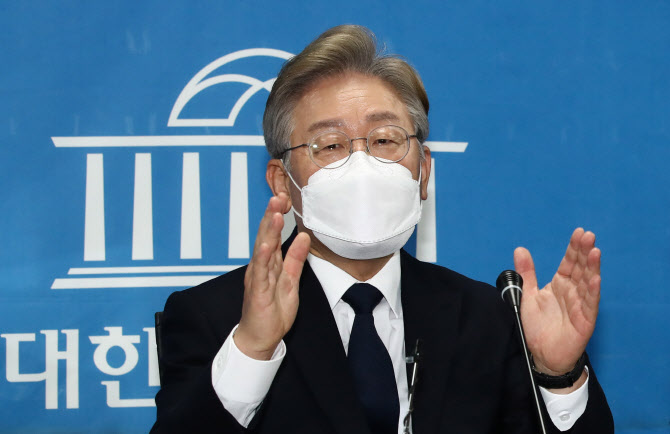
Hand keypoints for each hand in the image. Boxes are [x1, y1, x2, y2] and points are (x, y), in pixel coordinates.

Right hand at [235, 193, 310, 359]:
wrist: (260, 338)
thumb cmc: (272, 311)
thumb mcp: (291, 281)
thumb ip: (295, 259)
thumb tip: (303, 237)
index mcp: (269, 263)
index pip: (272, 234)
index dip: (277, 215)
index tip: (283, 196)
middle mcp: (260, 266)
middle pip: (265, 236)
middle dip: (271, 215)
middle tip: (277, 195)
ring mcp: (257, 278)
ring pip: (262, 250)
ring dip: (268, 231)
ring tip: (274, 213)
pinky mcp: (257, 292)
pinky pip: (260, 273)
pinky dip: (262, 258)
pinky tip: (265, 245)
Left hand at [515, 228, 600, 376]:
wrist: (541, 354)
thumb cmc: (538, 325)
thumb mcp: (528, 294)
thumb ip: (526, 273)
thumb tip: (520, 249)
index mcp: (560, 284)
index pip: (569, 262)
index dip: (574, 248)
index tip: (578, 232)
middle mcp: (572, 292)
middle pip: (581, 268)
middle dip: (585, 252)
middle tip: (588, 236)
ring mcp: (580, 306)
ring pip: (588, 283)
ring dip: (592, 268)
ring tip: (595, 252)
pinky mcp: (584, 321)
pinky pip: (589, 304)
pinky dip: (592, 291)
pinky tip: (595, 279)